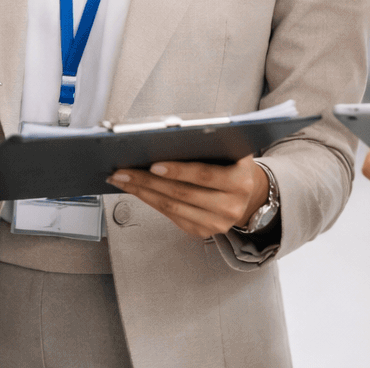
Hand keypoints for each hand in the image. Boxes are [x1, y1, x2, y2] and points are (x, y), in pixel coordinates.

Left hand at [106, 155, 269, 238]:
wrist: (248, 193)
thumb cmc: (232, 164)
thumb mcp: (230, 150)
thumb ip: (207, 143)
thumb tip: (164, 138)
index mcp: (240, 181)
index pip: (204, 175)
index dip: (177, 170)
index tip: (152, 164)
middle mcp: (231, 206)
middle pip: (182, 194)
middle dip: (148, 181)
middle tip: (123, 171)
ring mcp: (217, 223)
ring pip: (172, 207)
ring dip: (142, 192)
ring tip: (121, 179)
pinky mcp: (203, 231)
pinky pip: (171, 216)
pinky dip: (150, 201)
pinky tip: (136, 190)